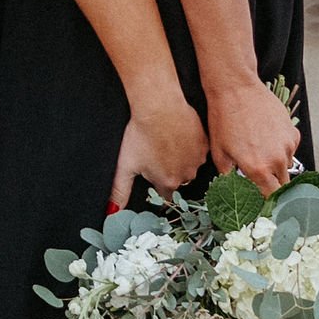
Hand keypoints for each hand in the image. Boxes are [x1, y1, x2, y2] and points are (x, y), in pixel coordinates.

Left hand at [109, 86, 208, 208]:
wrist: (160, 107)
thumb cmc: (140, 134)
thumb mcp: (125, 165)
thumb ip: (120, 191)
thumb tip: (113, 212)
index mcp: (167, 183)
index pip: (165, 194)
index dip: (157, 183)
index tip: (152, 171)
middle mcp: (186, 175)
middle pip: (177, 179)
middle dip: (168, 170)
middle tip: (156, 152)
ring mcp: (198, 160)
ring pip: (189, 165)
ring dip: (180, 158)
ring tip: (165, 142)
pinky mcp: (205, 144)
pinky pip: (199, 150)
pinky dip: (190, 145)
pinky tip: (178, 135)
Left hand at [206, 78, 300, 199]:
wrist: (236, 89)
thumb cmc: (224, 118)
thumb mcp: (219, 153)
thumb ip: (230, 179)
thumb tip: (235, 192)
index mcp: (258, 169)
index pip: (271, 198)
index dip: (267, 203)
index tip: (263, 203)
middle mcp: (277, 160)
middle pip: (282, 185)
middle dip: (272, 185)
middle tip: (259, 178)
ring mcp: (288, 145)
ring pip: (286, 166)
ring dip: (275, 165)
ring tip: (258, 150)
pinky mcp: (292, 132)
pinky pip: (290, 149)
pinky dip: (281, 148)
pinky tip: (266, 137)